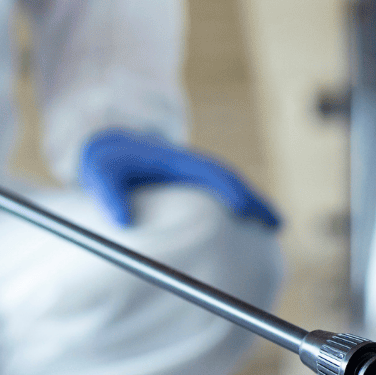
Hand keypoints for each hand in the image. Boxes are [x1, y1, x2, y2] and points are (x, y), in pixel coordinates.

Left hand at [80, 128, 281, 228]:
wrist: (109, 146)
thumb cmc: (106, 161)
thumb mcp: (100, 171)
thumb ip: (108, 193)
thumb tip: (121, 221)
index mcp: (176, 160)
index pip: (210, 172)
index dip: (229, 189)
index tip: (244, 208)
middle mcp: (192, 167)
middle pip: (232, 181)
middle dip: (254, 201)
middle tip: (276, 224)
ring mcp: (195, 177)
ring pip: (232, 189)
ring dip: (253, 206)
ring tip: (273, 228)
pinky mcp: (194, 187)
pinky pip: (223, 196)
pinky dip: (241, 208)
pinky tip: (251, 228)